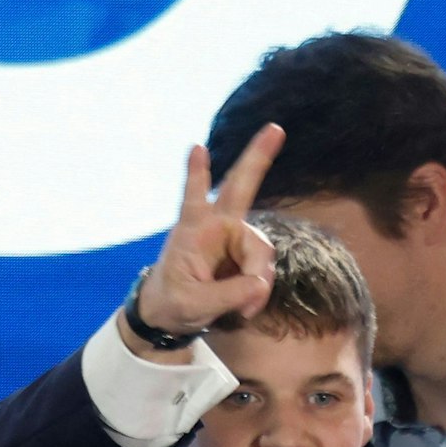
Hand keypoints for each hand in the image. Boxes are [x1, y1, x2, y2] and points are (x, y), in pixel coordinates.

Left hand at [119, 123, 285, 352]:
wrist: (170, 316)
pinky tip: (246, 308)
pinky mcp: (244, 258)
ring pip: (262, 253)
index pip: (194, 198)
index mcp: (193, 232)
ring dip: (258, 282)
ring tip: (243, 309)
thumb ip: (227, 294)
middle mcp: (216, 228)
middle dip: (258, 158)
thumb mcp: (193, 304)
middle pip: (241, 188)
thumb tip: (259, 284)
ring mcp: (234, 240)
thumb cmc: (172, 304)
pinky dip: (259, 290)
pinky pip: (263, 270)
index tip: (196, 148)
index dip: (196, 174)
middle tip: (275, 129)